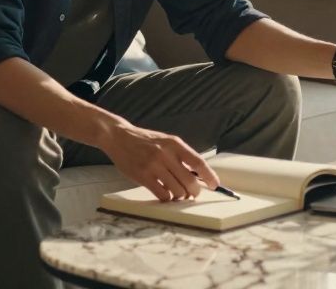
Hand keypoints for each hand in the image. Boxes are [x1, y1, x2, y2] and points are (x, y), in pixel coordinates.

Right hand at [99, 121, 218, 201]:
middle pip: (189, 181)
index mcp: (174, 143)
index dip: (210, 176)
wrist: (119, 137)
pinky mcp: (143, 176)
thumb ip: (180, 155)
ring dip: (180, 196)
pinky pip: (162, 194)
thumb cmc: (145, 141)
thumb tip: (198, 175)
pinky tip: (164, 194)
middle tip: (192, 194)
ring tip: (176, 194)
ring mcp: (153, 165)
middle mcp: (165, 154)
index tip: (216, 185)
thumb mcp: (165, 141)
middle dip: (194, 192)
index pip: (198, 162)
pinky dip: (167, 198)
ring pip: (177, 191)